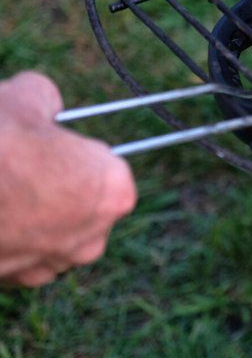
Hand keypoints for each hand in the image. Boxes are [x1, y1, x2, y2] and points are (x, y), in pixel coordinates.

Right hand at [0, 73, 136, 287]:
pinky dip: (4, 239)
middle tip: (19, 169)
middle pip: (80, 208)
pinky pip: (18, 257)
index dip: (75, 155)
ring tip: (0, 191)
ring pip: (49, 237)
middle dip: (56, 190)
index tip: (49, 147)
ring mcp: (49, 266)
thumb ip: (48, 103)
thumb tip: (43, 105)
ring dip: (29, 220)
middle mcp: (91, 238)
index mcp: (112, 191)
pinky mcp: (11, 283)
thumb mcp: (28, 95)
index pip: (106, 170)